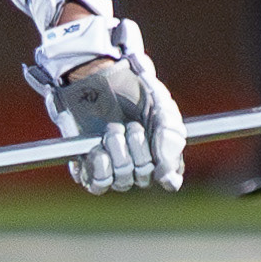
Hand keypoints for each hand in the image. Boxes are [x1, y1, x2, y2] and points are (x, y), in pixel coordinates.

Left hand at [35, 19, 183, 193]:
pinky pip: (98, 184)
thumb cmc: (132, 91)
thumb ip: (170, 140)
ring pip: (122, 180)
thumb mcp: (160, 106)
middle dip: (138, 148)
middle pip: (144, 177)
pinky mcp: (89, 168)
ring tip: (113, 129)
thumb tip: (169, 180)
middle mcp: (139, 166)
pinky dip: (100, 167)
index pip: (171, 180)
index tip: (160, 162)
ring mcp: (114, 169)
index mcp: (162, 153)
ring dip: (118, 152)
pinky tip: (98, 149)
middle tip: (131, 125)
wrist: (96, 78)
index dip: (167, 173)